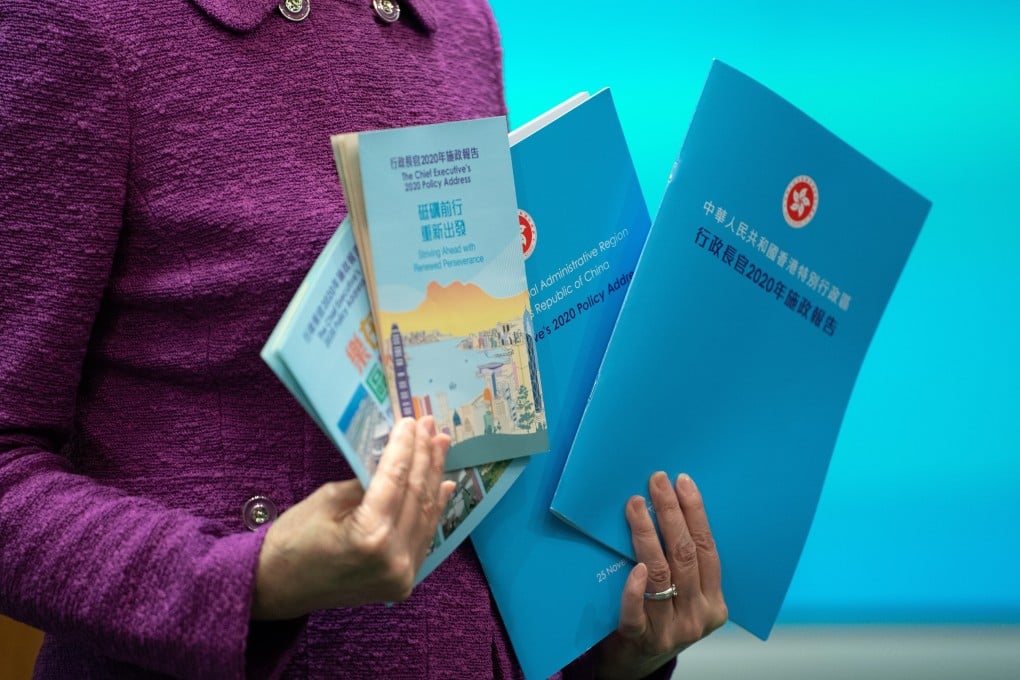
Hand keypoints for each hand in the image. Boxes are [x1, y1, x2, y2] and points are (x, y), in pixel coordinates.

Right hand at [251, 416, 454, 619]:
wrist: (281, 588)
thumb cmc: (294, 540)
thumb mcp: (328, 499)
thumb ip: (367, 482)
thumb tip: (397, 457)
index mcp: (370, 536)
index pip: (396, 479)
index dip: (405, 446)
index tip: (411, 421)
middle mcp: (394, 558)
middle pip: (417, 495)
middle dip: (425, 456)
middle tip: (430, 425)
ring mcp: (403, 574)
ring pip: (427, 514)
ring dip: (435, 477)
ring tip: (441, 445)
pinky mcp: (404, 582)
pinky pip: (424, 536)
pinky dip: (434, 508)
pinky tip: (442, 483)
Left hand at [595, 472, 726, 679]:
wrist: (635, 664)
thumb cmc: (659, 620)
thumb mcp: (683, 597)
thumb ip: (681, 566)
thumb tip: (665, 507)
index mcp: (715, 603)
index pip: (707, 548)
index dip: (695, 513)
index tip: (682, 482)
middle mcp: (698, 616)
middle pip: (684, 555)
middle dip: (670, 513)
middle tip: (656, 481)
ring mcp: (671, 630)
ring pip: (661, 574)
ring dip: (647, 534)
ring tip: (635, 504)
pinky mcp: (642, 639)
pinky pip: (637, 610)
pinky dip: (634, 588)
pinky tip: (633, 566)